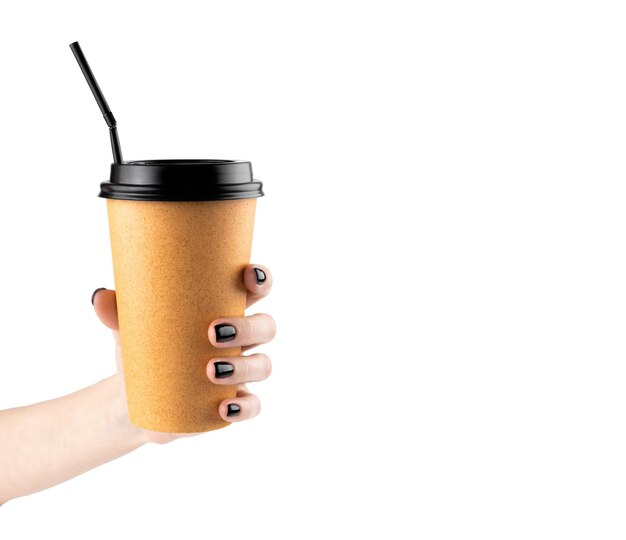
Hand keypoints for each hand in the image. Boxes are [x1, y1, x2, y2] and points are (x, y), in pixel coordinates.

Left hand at [91, 264, 274, 443]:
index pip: (256, 289)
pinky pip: (253, 405)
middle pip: (266, 326)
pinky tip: (224, 406)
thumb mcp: (130, 330)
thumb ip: (117, 313)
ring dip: (243, 366)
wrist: (134, 400)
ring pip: (262, 365)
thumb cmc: (144, 351)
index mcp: (225, 309)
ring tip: (210, 370)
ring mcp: (242, 372)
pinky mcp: (236, 402)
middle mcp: (242, 339)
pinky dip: (244, 406)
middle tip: (213, 332)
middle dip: (248, 327)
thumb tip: (99, 297)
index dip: (261, 279)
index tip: (248, 274)